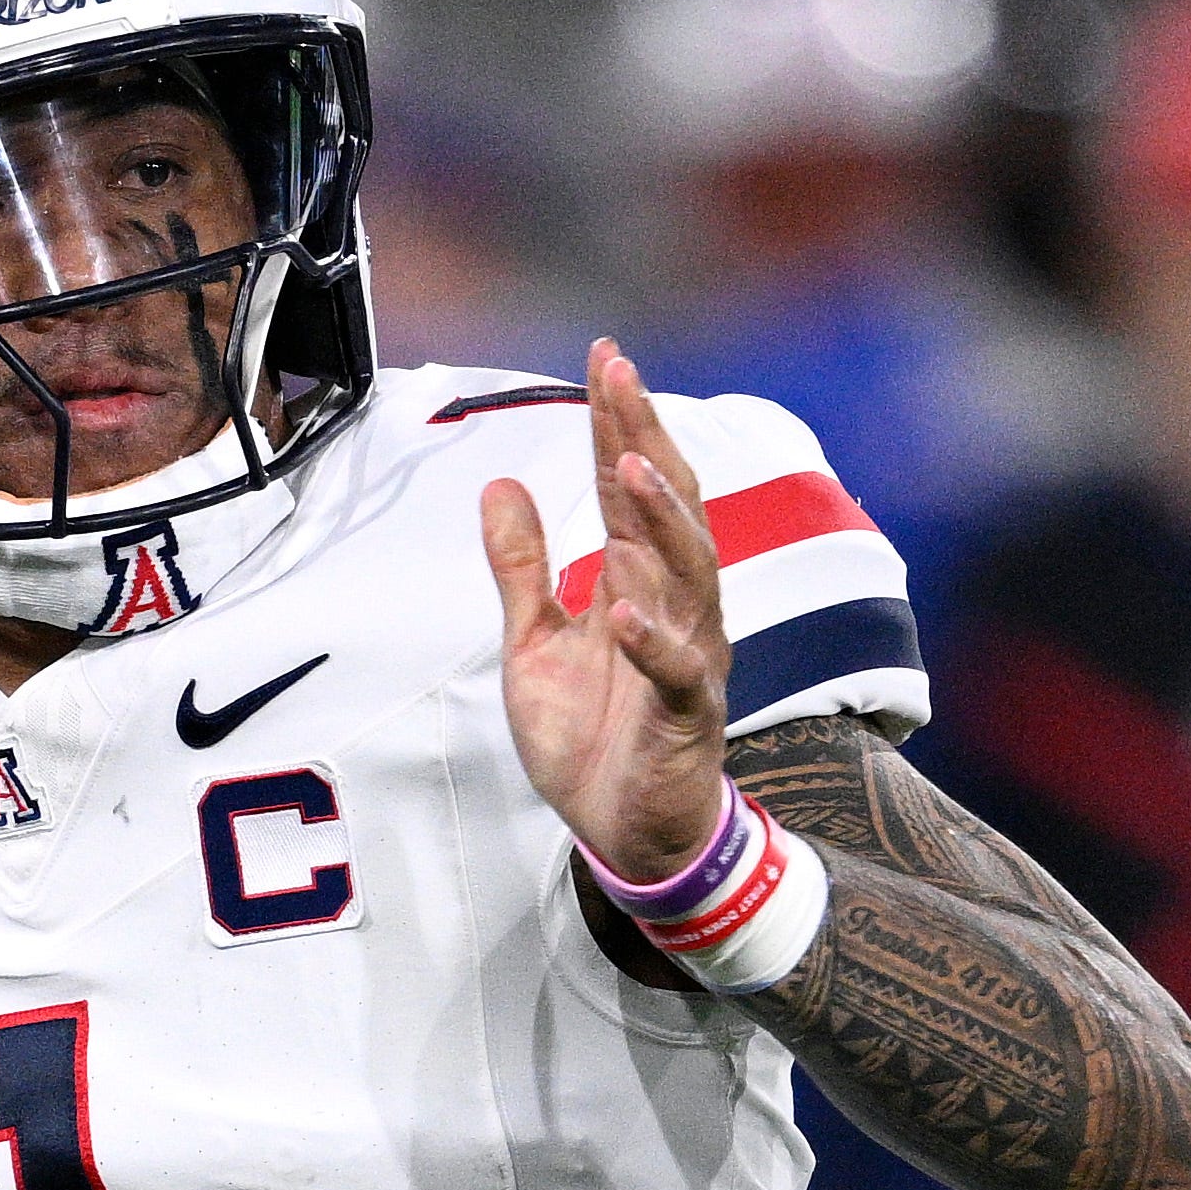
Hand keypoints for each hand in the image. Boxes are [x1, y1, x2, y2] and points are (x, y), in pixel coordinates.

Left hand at [480, 341, 730, 882]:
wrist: (627, 833)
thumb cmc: (593, 737)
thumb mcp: (533, 643)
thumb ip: (522, 568)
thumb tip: (501, 484)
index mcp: (636, 581)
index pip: (630, 485)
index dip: (618, 421)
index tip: (606, 356)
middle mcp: (673, 605)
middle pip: (668, 506)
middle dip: (646, 437)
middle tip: (622, 375)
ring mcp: (687, 656)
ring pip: (689, 574)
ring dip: (662, 520)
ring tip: (631, 466)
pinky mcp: (686, 714)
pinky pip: (678, 671)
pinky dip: (654, 640)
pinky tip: (627, 610)